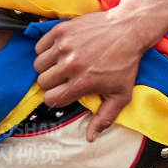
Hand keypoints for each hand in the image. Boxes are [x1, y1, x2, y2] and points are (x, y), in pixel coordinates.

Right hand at [34, 12, 144, 139]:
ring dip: (47, 67)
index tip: (63, 92)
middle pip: (42, 82)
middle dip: (51, 83)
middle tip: (63, 78)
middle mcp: (70, 65)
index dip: (56, 98)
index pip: (51, 99)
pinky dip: (45, 50)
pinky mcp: (61, 31)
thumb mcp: (120, 95)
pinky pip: (39, 46)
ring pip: (38, 64)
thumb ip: (105, 118)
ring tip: (60, 64)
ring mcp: (64, 47)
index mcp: (82, 83)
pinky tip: (58, 51)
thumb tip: (90, 138)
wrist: (128, 29)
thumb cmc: (125, 63)